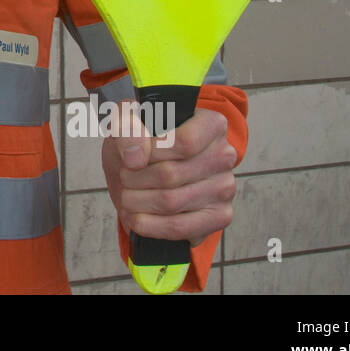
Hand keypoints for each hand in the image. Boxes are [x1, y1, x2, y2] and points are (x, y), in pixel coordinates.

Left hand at [102, 102, 236, 247]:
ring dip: (137, 202)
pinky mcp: (219, 216)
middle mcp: (224, 155)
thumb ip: (126, 128)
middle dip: (135, 179)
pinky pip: (179, 227)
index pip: (184, 143)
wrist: (147, 170)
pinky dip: (149, 225)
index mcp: (211, 124)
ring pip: (171, 202)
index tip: (131, 157)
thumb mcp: (126, 123)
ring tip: (127, 195)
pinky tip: (136, 216)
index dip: (150, 153)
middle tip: (124, 177)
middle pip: (171, 175)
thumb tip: (136, 157)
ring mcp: (225, 188)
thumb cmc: (141, 143)